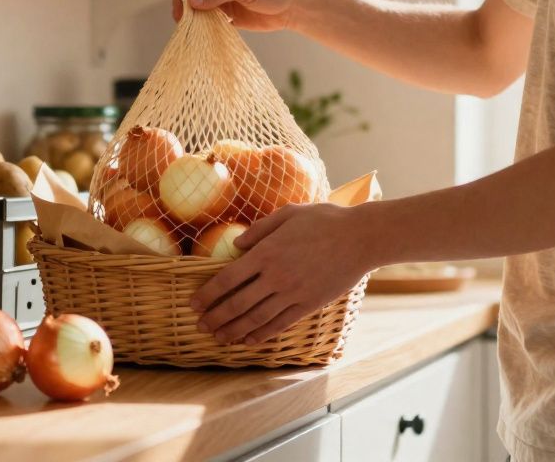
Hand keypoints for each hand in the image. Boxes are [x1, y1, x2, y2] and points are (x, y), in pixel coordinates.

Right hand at [172, 0, 303, 31]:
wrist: (293, 6)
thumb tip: (193, 0)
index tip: (184, 10)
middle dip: (186, 7)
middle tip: (182, 22)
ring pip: (198, 8)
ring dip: (194, 18)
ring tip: (191, 30)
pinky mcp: (226, 12)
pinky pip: (208, 19)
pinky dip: (204, 26)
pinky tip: (202, 34)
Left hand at [191, 203, 372, 344]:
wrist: (361, 238)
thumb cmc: (324, 220)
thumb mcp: (288, 214)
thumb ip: (259, 229)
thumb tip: (236, 244)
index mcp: (266, 252)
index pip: (227, 279)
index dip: (208, 294)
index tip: (194, 303)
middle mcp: (276, 277)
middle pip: (237, 303)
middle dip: (216, 317)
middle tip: (200, 326)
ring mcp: (293, 293)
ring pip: (256, 318)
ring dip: (234, 330)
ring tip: (219, 338)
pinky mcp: (309, 304)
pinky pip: (280, 324)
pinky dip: (262, 334)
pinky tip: (249, 340)